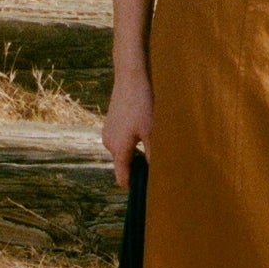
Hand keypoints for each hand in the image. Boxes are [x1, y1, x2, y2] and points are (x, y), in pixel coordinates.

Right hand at [101, 65, 152, 184]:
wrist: (130, 77)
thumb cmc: (143, 104)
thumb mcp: (153, 131)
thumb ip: (154, 155)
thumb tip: (160, 174)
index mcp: (118, 149)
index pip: (122, 178)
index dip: (134, 186)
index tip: (148, 190)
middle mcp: (109, 143)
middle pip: (125, 165)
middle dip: (139, 166)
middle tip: (158, 161)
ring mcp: (108, 132)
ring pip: (124, 151)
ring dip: (137, 151)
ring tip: (153, 140)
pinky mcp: (110, 123)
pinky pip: (121, 140)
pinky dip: (132, 140)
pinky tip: (144, 128)